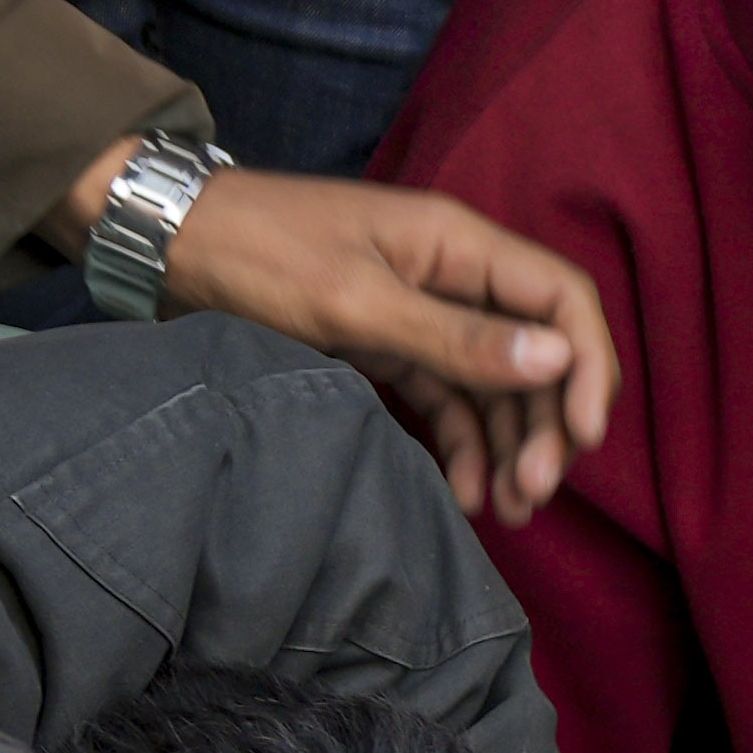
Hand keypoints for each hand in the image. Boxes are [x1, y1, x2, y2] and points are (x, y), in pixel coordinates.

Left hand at [98, 158, 618, 522]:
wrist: (163, 243)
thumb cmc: (256, 253)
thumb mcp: (357, 302)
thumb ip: (456, 338)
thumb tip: (555, 360)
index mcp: (457, 244)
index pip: (562, 299)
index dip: (589, 368)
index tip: (584, 439)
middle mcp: (453, 276)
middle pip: (538, 353)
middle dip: (549, 424)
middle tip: (538, 493)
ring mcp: (422, 313)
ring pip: (497, 387)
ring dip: (514, 447)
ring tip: (513, 510)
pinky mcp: (388, 347)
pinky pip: (449, 401)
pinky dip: (465, 446)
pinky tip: (468, 493)